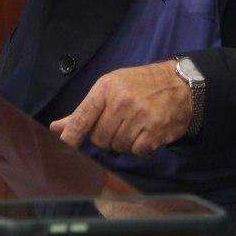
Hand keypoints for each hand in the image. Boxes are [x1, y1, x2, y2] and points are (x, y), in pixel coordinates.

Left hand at [49, 61, 190, 155]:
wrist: (179, 84)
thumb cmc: (139, 86)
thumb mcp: (110, 88)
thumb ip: (84, 111)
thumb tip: (56, 128)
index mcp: (106, 88)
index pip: (82, 117)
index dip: (71, 136)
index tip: (64, 145)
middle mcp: (121, 101)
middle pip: (99, 138)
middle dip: (106, 136)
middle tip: (118, 123)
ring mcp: (139, 116)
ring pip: (117, 147)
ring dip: (123, 142)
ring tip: (134, 125)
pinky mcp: (155, 131)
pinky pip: (136, 152)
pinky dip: (140, 147)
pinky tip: (146, 132)